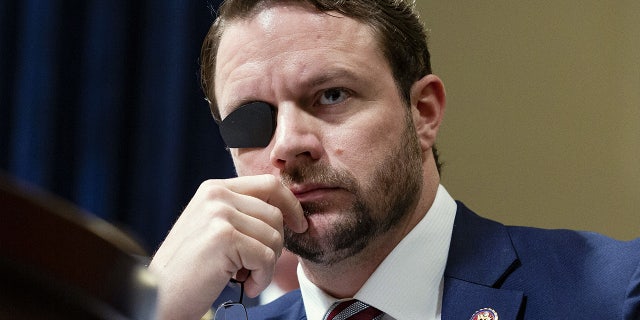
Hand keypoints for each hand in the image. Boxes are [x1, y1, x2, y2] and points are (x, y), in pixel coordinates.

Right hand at [148, 174, 306, 319]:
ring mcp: (219, 214)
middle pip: (275, 214)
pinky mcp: (224, 237)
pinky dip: (262, 278)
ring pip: (274, 237)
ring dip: (266, 266)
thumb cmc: (190, 267)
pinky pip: (266, 258)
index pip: (269, 184)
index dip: (291, 205)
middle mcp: (216, 195)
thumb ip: (242, 212)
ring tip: (245, 276)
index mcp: (215, 188)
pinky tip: (244, 285)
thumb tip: (287, 212)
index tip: (299, 224)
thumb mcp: (213, 227)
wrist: (160, 293)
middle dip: (275, 246)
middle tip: (255, 266)